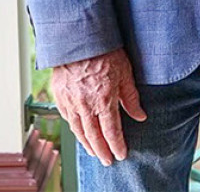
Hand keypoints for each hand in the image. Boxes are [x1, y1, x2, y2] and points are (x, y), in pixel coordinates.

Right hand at [51, 48, 146, 165]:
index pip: (111, 131)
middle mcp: (85, 105)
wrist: (78, 38)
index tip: (121, 154)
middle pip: (94, 136)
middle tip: (107, 161)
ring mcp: (70, 101)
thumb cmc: (105, 52)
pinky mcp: (59, 96)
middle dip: (102, 151)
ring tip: (94, 152)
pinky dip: (74, 129)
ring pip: (78, 130)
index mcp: (104, 100)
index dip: (117, 145)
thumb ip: (131, 97)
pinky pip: (67, 118)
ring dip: (87, 144)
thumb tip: (140, 116)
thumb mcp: (125, 72)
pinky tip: (79, 132)